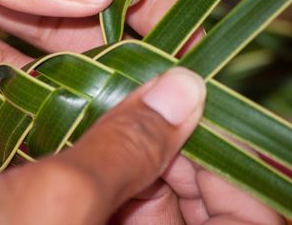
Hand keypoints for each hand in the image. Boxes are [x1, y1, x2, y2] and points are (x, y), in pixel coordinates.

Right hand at [0, 68, 283, 224]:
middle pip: (190, 193)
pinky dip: (100, 151)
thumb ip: (126, 150)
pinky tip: (81, 119)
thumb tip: (187, 88)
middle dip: (168, 137)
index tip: (192, 97)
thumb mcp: (54, 200)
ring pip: (145, 184)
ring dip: (130, 137)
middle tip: (143, 79)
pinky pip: (109, 187)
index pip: (237, 215)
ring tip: (108, 88)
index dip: (219, 154)